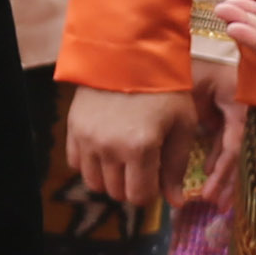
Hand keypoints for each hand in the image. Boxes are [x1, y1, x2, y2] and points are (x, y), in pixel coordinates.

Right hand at [64, 85, 205, 207]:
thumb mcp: (182, 125)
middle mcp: (109, 147)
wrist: (130, 52)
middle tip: (143, 165)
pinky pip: (77, 163)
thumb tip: (176, 202)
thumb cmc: (165, 88)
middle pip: (117, 192)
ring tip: (124, 158)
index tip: (156, 177)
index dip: (150, 192)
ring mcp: (88, 138)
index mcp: (140, 147)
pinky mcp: (74, 128)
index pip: (139, 196)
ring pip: (94, 182)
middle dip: (132, 185)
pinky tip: (106, 148)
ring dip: (110, 177)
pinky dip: (91, 163)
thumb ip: (176, 167)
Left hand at [189, 49, 245, 209]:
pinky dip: (217, 158)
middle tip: (214, 204)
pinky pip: (224, 140)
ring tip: (214, 200)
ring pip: (231, 148)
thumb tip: (199, 150)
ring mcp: (235, 110)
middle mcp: (240, 107)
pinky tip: (209, 176)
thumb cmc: (195, 57)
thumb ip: (196, 116)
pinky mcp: (228, 112)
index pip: (233, 142)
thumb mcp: (193, 86)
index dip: (222, 170)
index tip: (207, 194)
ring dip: (222, 174)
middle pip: (235, 151)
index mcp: (237, 98)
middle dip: (225, 180)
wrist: (201, 37)